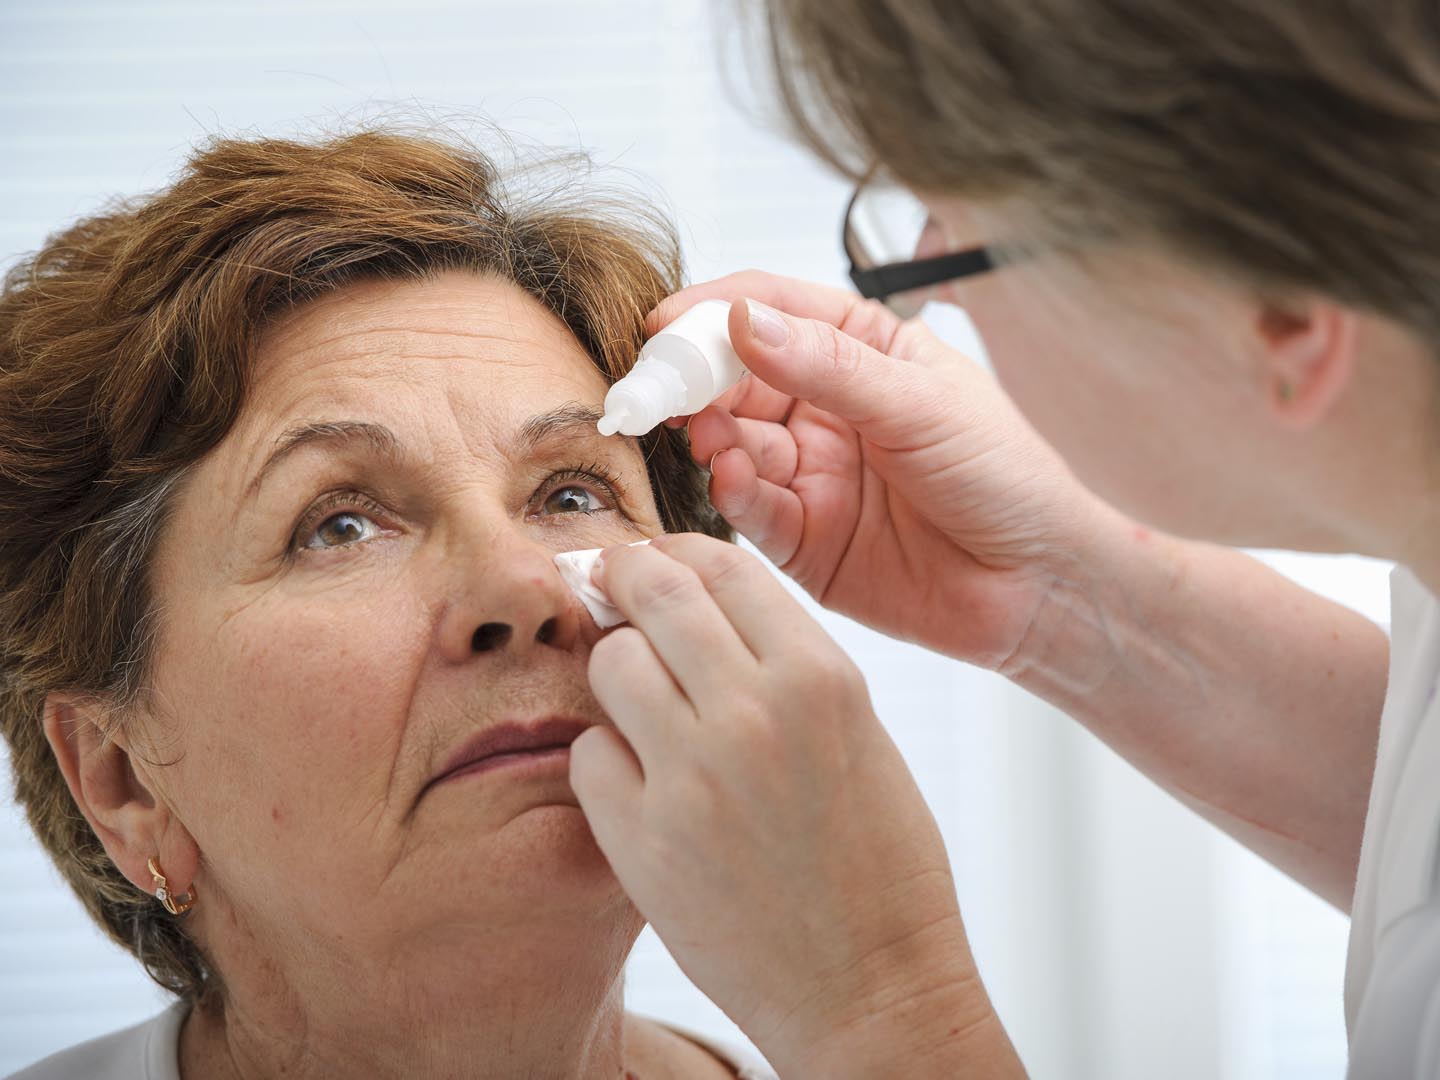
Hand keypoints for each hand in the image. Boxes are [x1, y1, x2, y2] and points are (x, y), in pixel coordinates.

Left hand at [569, 535, 1011, 1076]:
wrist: (872, 987)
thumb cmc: (879, 863)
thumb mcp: (859, 732)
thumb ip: (783, 663)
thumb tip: (699, 605)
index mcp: (822, 677)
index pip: (725, 565)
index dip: (680, 550)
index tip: (659, 560)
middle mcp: (755, 713)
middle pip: (655, 593)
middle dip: (625, 577)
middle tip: (610, 584)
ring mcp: (693, 777)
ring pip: (612, 663)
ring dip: (618, 671)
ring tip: (641, 704)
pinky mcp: (643, 842)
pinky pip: (589, 755)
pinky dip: (606, 759)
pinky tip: (640, 783)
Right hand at [648, 272, 1115, 668]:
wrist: (1038, 586)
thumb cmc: (1006, 479)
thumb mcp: (921, 405)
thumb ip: (829, 367)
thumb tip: (745, 322)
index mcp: (864, 352)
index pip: (775, 311)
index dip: (715, 312)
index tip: (666, 324)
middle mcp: (829, 409)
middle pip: (738, 377)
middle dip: (696, 379)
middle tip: (660, 387)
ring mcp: (812, 473)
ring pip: (735, 442)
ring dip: (713, 436)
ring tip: (710, 437)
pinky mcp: (803, 538)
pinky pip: (750, 508)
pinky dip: (731, 492)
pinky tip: (732, 478)